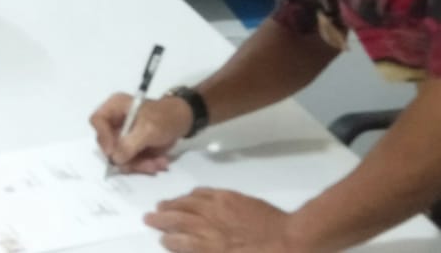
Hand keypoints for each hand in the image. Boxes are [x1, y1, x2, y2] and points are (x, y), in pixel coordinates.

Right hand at [90, 93, 189, 174]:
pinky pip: (131, 163)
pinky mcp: (131, 149)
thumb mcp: (148, 129)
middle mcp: (114, 123)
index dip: (103, 137)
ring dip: (139, 165)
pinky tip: (159, 163)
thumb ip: (130, 144)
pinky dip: (145, 165)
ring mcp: (122, 137)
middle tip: (145, 164)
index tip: (114, 152)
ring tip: (158, 163)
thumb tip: (115, 159)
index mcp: (114, 108)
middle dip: (127, 158)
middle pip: (108, 145)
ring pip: (120, 159)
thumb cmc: (165, 117)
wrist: (182, 121)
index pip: (97, 121)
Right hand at [145, 189, 293, 252]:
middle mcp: (209, 227)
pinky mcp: (231, 198)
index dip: (169, 240)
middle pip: (179, 220)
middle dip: (162, 219)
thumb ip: (211, 252)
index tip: (162, 239)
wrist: (292, 240)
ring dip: (173, 204)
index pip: (181, 242)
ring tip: (161, 205)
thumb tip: (194, 246)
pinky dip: (194, 194)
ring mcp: (219, 209)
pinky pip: (206, 193)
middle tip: (148, 217)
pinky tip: (189, 195)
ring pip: (189, 204)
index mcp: (210, 247)